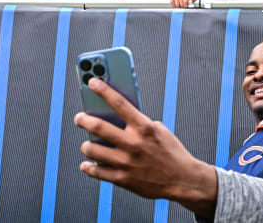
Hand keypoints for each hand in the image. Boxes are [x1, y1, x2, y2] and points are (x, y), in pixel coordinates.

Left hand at [74, 78, 216, 214]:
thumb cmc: (172, 153)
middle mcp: (133, 143)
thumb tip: (117, 119)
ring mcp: (127, 162)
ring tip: (87, 144)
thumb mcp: (160, 131)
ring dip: (86, 145)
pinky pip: (97, 172)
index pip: (119, 103)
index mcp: (144, 128)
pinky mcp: (123, 179)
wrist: (183, 180)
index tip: (92, 82)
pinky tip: (88, 164)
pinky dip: (89, 167)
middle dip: (84, 120)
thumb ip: (139, 123)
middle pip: (99, 127)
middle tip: (80, 118)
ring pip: (92, 150)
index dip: (104, 90)